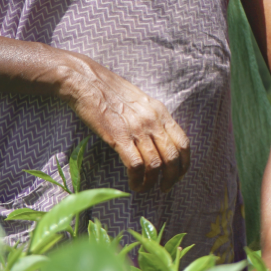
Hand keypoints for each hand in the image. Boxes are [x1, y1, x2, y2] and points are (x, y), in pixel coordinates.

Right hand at [57, 51, 189, 192]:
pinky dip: (137, 179)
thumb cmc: (111, 92)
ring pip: (155, 164)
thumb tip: (159, 140)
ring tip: (145, 189)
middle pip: (172, 157)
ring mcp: (137, 129)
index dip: (184, 163)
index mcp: (161, 112)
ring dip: (152, 182)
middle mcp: (153, 121)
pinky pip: (135, 164)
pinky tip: (133, 185)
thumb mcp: (141, 102)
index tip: (178, 175)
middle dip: (171, 177)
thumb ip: (153, 119)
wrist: (87, 82)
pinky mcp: (118, 136)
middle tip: (164, 188)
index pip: (183, 142)